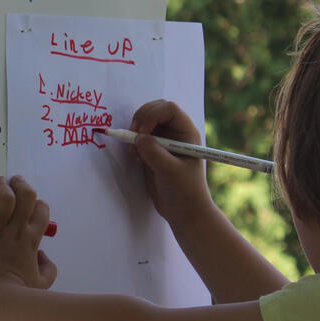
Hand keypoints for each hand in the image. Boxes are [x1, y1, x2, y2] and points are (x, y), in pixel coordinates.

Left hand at [0, 175, 57, 306]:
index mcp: (32, 241)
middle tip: (15, 181)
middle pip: (25, 196)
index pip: (41, 210)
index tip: (30, 204)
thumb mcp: (42, 284)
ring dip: (2, 186)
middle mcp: (15, 232)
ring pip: (3, 197)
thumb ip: (48, 268)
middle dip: (21, 184)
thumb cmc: (18, 297)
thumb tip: (43, 255)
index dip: (37, 203)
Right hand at [128, 100, 213, 226]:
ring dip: (135, 132)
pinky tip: (137, 159)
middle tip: (132, 135)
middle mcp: (176, 133)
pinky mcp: (153, 152)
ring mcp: (164, 142)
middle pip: (155, 110)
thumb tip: (138, 138)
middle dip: (141, 119)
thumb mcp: (171, 172)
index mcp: (187, 133)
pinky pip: (139, 138)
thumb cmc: (185, 191)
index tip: (142, 132)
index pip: (169, 109)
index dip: (153, 115)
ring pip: (145, 123)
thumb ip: (155, 153)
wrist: (183, 211)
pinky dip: (133, 144)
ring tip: (134, 152)